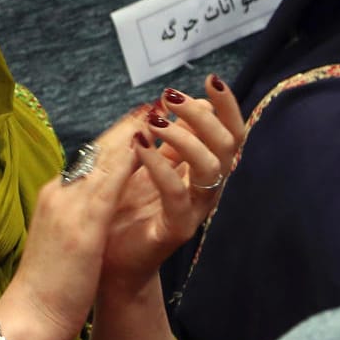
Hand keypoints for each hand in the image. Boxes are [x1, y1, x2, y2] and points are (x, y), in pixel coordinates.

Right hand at [0, 115, 143, 339]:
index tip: (134, 121)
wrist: (28, 315)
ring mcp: (67, 205)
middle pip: (94, 151)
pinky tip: (146, 146)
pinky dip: (127, 159)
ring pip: (101, 159)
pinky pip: (107, 182)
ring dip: (129, 133)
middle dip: (124, 127)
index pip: (86, 161)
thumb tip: (91, 204)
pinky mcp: (80, 223)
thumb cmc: (45, 287)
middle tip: (151, 105)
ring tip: (155, 113)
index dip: (112, 139)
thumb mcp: (60, 241)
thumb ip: (74, 216)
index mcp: (54, 199)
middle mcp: (59, 194)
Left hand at [97, 76, 246, 297]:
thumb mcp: (147, 162)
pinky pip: (176, 192)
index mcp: (202, 168)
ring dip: (184, 136)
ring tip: (155, 121)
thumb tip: (180, 99)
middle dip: (203, 113)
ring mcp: (195, 209)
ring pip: (210, 165)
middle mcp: (207, 187)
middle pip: (228, 143)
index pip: (230, 131)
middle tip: (171, 97)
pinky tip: (139, 146)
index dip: (227, 105)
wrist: (108, 261)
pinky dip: (158, 164)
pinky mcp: (176, 228)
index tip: (209, 79)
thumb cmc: (126, 208)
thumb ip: (166, 136)